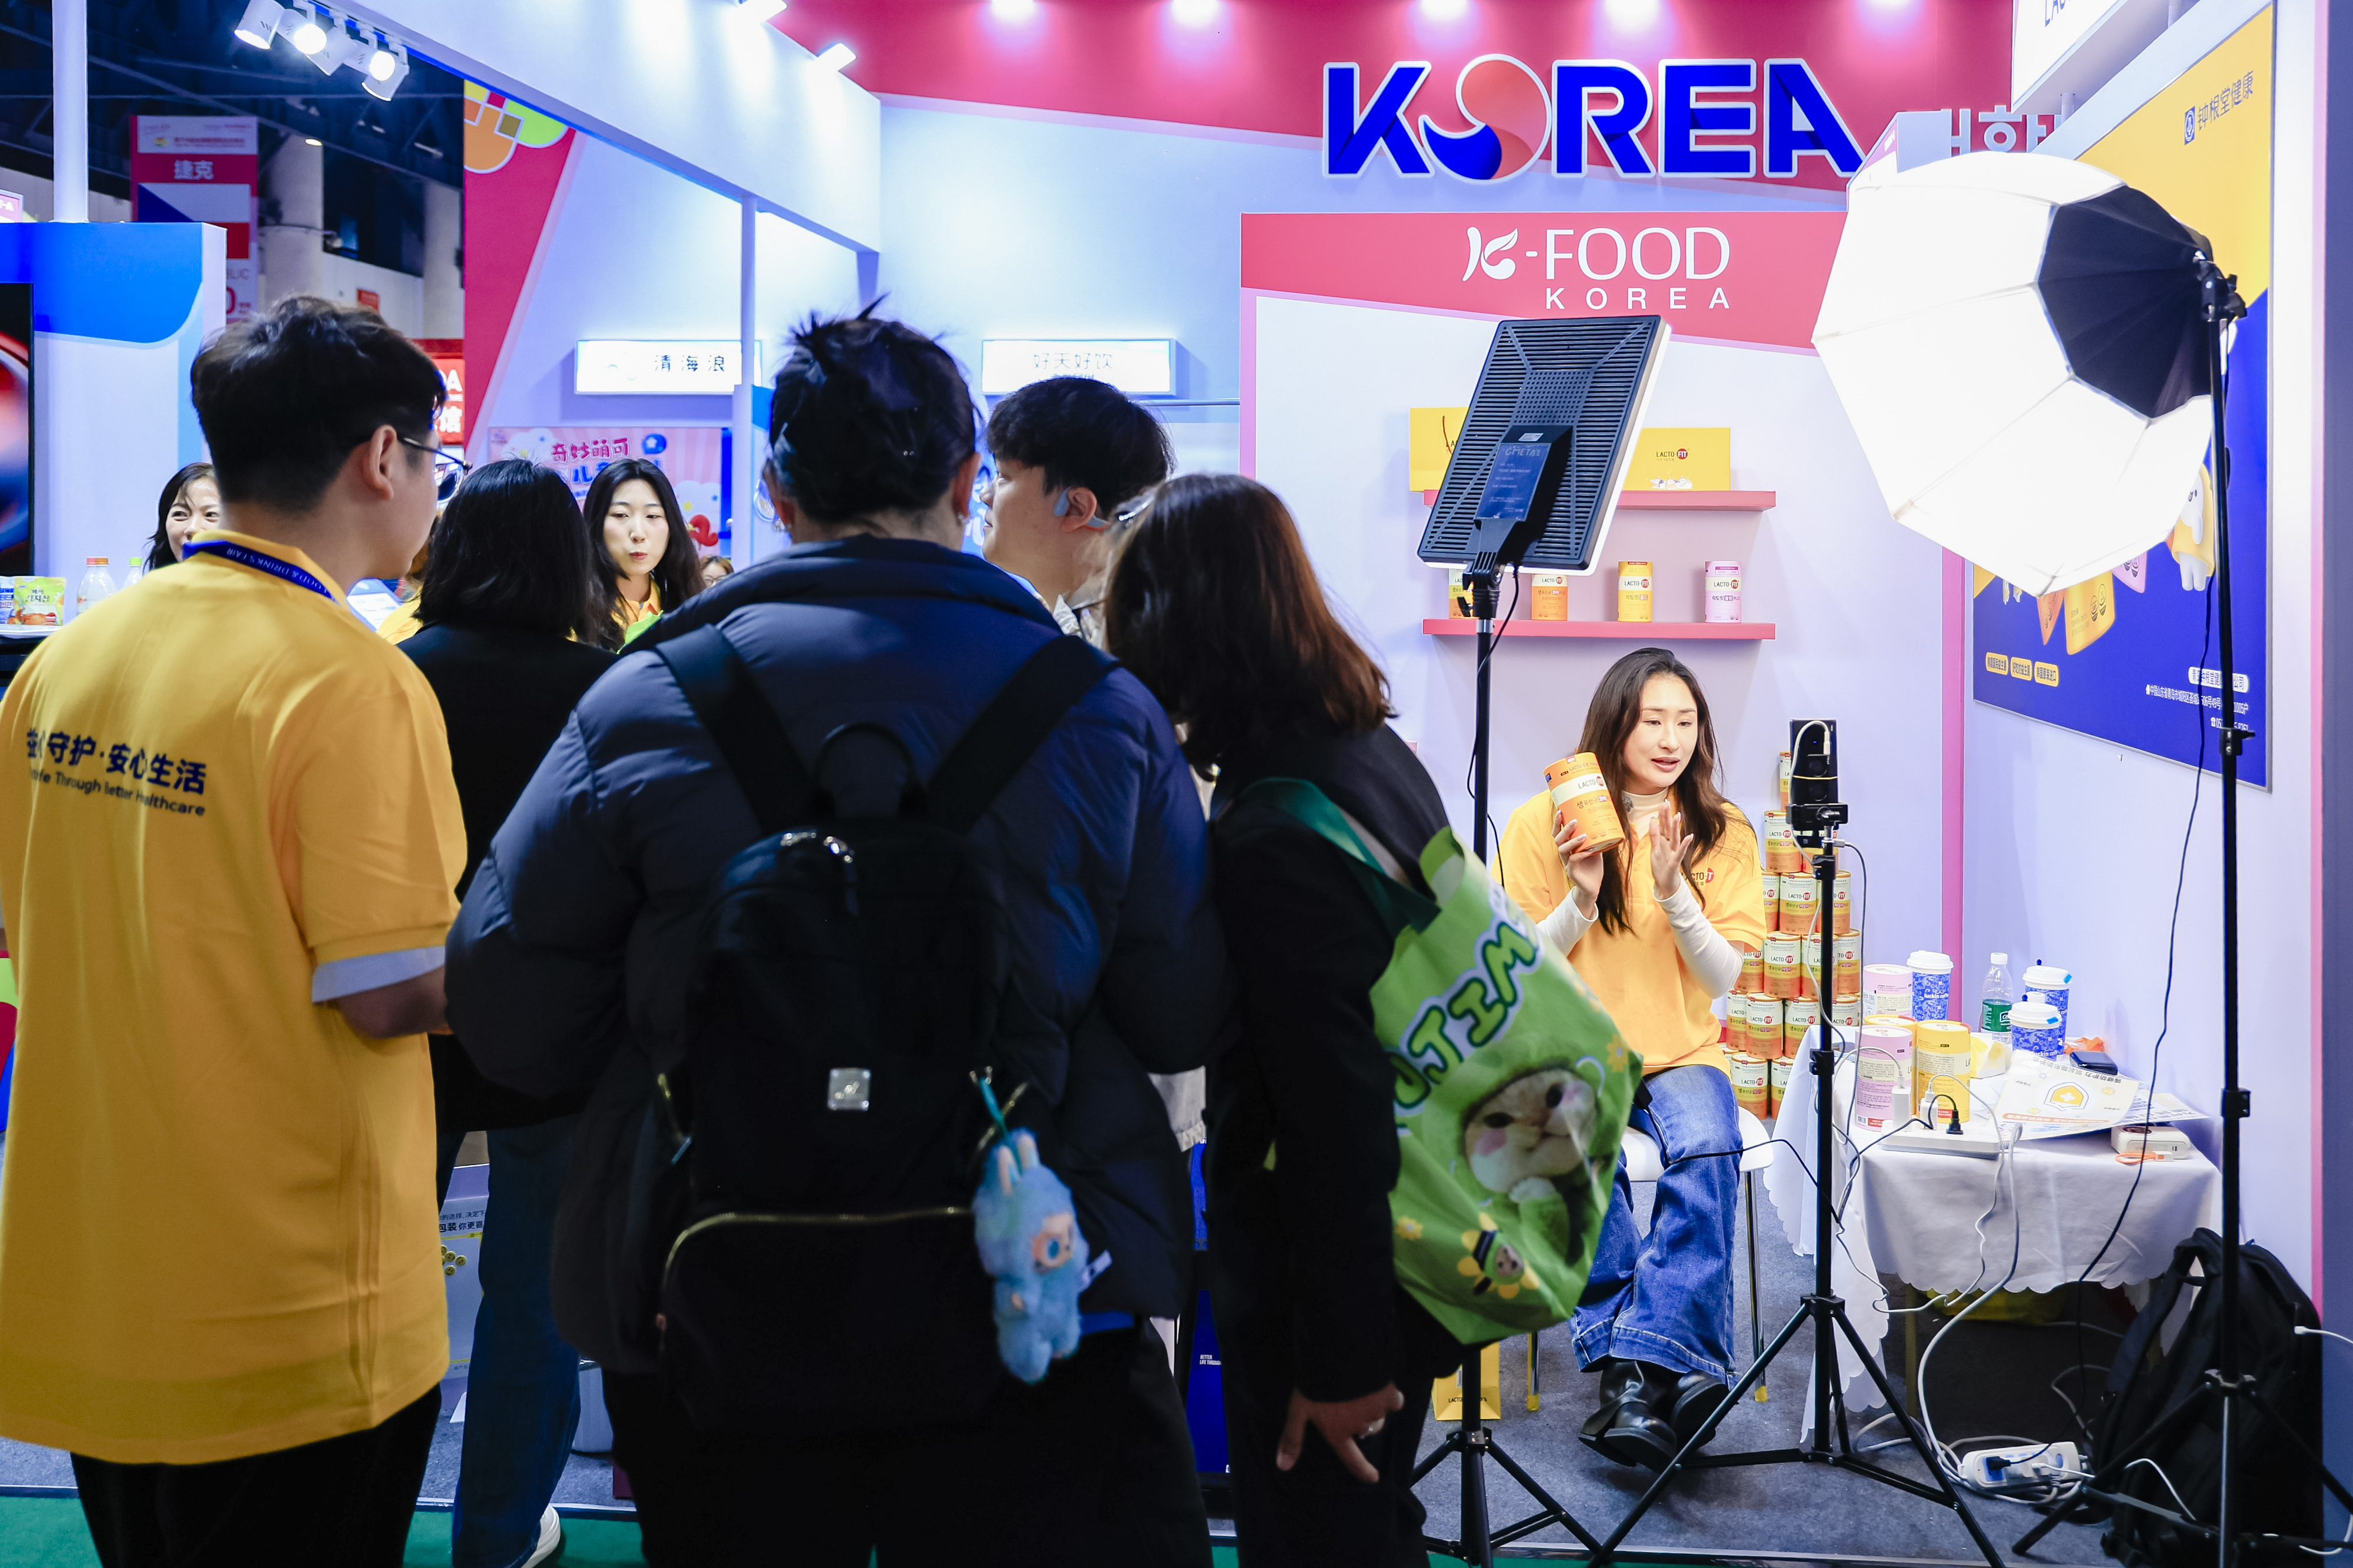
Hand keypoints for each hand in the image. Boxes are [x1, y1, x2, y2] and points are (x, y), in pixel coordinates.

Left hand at [1277, 1384, 1404, 1482]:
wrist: (1338, 1359)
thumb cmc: (1314, 1386)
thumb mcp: (1298, 1411)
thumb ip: (1292, 1437)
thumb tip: (1282, 1467)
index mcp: (1338, 1432)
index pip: (1351, 1459)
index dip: (1363, 1471)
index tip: (1373, 1479)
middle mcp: (1359, 1427)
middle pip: (1364, 1430)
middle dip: (1359, 1420)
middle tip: (1347, 1402)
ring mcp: (1376, 1412)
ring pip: (1377, 1415)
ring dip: (1371, 1406)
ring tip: (1359, 1387)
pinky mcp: (1389, 1396)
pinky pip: (1393, 1401)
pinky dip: (1388, 1395)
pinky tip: (1379, 1384)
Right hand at [1553, 816, 1604, 910]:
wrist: (1593, 887)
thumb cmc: (1592, 868)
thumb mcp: (1595, 850)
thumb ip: (1595, 840)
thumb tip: (1603, 825)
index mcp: (1568, 847)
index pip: (1558, 833)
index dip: (1557, 823)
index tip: (1561, 811)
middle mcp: (1564, 854)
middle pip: (1557, 839)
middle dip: (1564, 829)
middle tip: (1574, 821)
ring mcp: (1567, 863)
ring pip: (1562, 849)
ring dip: (1572, 841)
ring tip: (1583, 836)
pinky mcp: (1572, 871)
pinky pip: (1574, 860)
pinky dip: (1581, 854)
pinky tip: (1589, 850)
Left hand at [1649, 808, 1693, 899]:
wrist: (1667, 884)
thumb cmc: (1662, 866)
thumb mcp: (1655, 849)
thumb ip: (1655, 835)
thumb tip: (1653, 820)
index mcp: (1664, 842)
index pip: (1663, 825)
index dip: (1662, 814)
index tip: (1663, 801)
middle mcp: (1670, 845)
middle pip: (1668, 828)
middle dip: (1667, 816)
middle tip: (1667, 802)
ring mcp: (1673, 853)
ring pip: (1675, 838)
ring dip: (1676, 827)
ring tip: (1677, 816)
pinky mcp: (1675, 862)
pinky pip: (1680, 852)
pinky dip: (1684, 845)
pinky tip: (1689, 836)